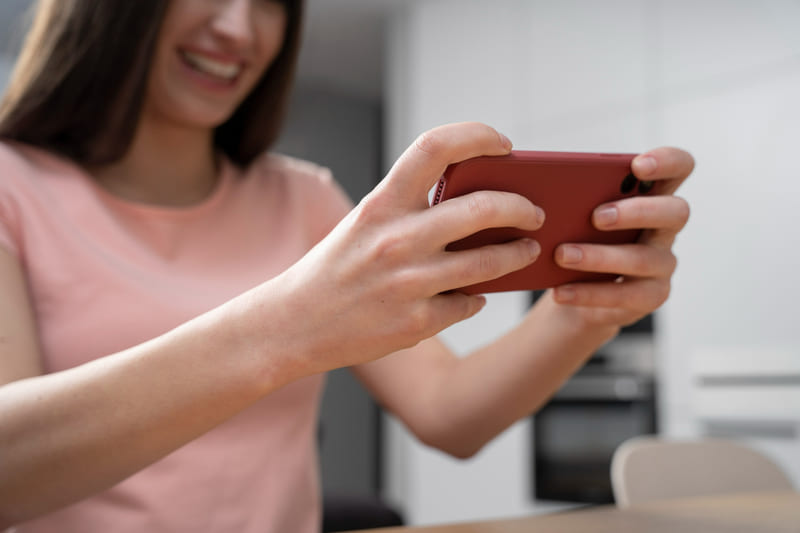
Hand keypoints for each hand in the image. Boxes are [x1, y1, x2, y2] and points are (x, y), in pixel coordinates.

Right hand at [258, 123, 544, 373]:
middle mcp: (397, 240)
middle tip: (534, 211)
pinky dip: (478, 296)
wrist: (294, 325)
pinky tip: (476, 293)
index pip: (435, 147)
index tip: (503, 144)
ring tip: (526, 250)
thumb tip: (478, 204)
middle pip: (483, 208)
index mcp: (381, 204)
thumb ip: (410, 210)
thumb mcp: (364, 224)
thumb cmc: (335, 268)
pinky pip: (469, 302)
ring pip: (489, 262)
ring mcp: (409, 284)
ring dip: (517, 254)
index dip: (477, 135)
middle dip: (521, 207)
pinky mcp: (417, 322)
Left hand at [551, 147, 692, 327]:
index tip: (637, 165)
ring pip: (643, 258)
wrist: (576, 291)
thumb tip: (542, 181)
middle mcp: (665, 228)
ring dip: (600, 256)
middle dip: (636, 212)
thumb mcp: (575, 212)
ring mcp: (662, 264)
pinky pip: (624, 295)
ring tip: (562, 254)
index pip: (680, 168)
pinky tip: (560, 291)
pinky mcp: (651, 296)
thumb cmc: (578, 238)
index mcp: (653, 195)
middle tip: (595, 217)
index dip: (667, 161)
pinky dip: (588, 292)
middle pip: (675, 212)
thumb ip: (574, 194)